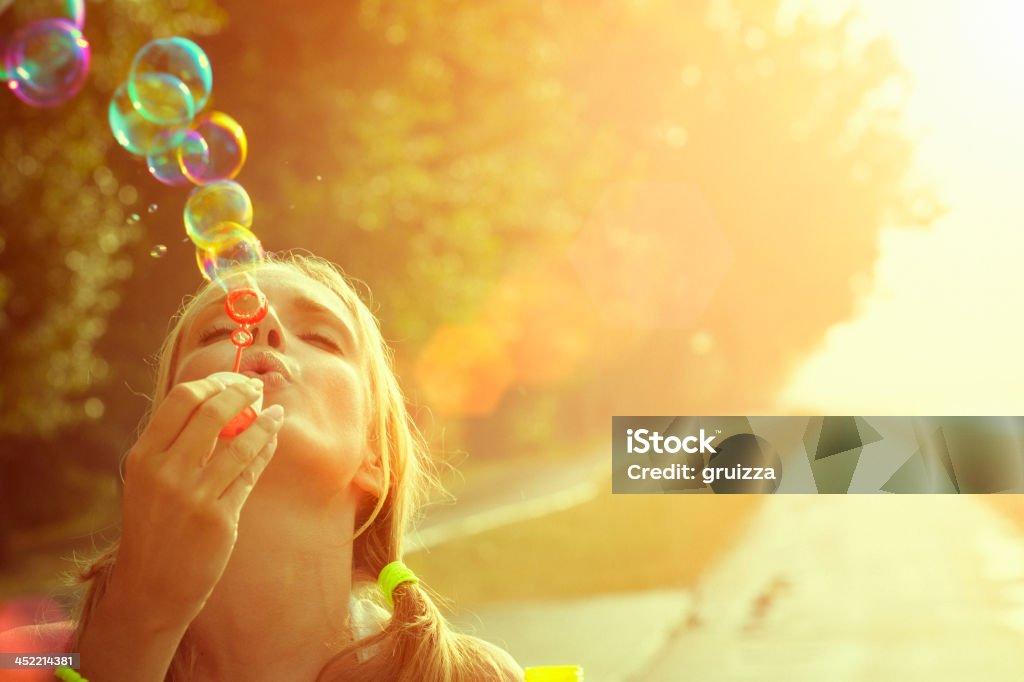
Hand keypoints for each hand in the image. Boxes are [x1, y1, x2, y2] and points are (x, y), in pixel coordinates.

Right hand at [111, 375, 284, 629]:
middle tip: (258, 388)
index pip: (182, 398)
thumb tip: (222, 402)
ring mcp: (192, 496)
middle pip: (212, 411)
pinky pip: (250, 472)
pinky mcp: (218, 517)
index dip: (215, 382)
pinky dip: (265, 450)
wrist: (150, 587)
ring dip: (264, 421)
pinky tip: (272, 440)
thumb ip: (178, 444)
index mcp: (143, 456)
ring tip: (276, 412)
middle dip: (242, 393)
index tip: (234, 380)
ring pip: (240, 441)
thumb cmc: (155, 526)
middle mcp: (164, 472)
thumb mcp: (150, 481)